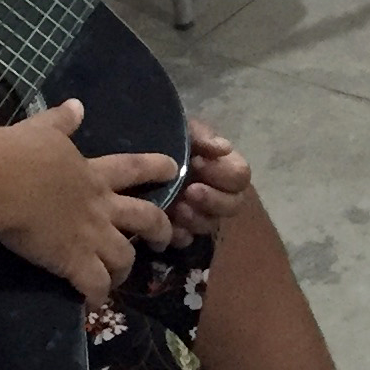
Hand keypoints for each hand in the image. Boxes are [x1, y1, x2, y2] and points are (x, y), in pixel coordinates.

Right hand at [0, 98, 178, 308]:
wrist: (8, 181)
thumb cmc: (22, 152)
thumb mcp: (44, 130)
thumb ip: (62, 121)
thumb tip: (75, 105)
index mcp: (93, 174)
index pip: (135, 168)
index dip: (157, 168)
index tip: (174, 170)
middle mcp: (101, 206)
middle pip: (146, 218)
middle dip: (159, 230)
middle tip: (163, 241)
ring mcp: (92, 235)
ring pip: (124, 257)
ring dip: (123, 270)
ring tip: (119, 279)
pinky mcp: (75, 261)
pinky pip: (95, 285)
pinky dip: (96, 296)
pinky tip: (93, 305)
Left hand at [164, 117, 254, 239]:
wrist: (128, 155)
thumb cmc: (160, 140)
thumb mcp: (180, 130)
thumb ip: (201, 135)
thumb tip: (223, 148)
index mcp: (222, 166)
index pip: (241, 176)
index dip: (223, 173)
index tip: (197, 162)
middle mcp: (216, 192)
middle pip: (234, 205)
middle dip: (213, 200)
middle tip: (189, 191)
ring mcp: (198, 213)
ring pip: (211, 225)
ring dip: (196, 218)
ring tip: (175, 208)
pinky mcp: (177, 229)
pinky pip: (186, 239)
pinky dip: (177, 234)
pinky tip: (165, 225)